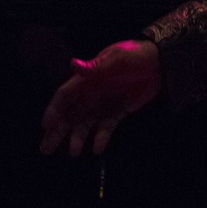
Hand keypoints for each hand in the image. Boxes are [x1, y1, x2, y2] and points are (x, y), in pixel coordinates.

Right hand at [39, 39, 160, 155]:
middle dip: (58, 131)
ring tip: (74, 152)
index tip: (45, 126)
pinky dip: (101, 138)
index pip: (65, 96)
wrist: (160, 62)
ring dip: (77, 138)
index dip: (54, 110)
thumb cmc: (135, 55)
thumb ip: (95, 65)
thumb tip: (72, 64)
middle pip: (70, 114)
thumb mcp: (117, 58)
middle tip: (46, 149)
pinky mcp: (119, 111)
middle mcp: (92, 93)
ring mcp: (105, 103)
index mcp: (88, 79)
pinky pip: (106, 127)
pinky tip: (97, 149)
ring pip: (85, 124)